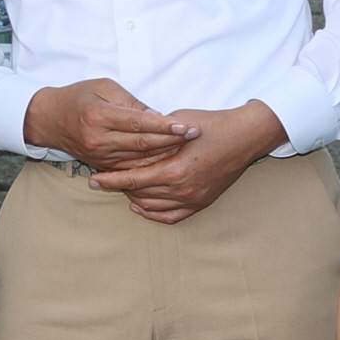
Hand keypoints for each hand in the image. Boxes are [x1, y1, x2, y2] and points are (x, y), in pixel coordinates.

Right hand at [23, 79, 196, 170]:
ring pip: (138, 160)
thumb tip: (157, 117)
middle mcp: (98, 139)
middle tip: (194, 136)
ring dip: (164, 156)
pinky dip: (150, 166)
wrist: (49, 119)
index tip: (185, 126)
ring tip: (187, 149)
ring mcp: (99, 156)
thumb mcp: (103, 87)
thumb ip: (130, 102)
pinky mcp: (102, 165)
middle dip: (171, 140)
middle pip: (142, 144)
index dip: (164, 126)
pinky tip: (167, 161)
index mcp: (99, 116)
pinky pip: (130, 169)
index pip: (138, 123)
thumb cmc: (78, 96)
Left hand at [89, 101, 285, 223]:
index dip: (110, 180)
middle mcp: (182, 189)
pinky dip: (152, 213)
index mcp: (174, 170)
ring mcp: (192, 198)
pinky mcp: (201, 202)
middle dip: (119, 186)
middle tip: (104, 179)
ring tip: (121, 187)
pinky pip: (170, 216)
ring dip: (134, 197)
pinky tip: (139, 205)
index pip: (132, 179)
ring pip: (151, 206)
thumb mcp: (177, 123)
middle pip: (139, 193)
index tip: (94, 179)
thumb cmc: (211, 124)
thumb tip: (128, 142)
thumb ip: (152, 136)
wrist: (245, 136)